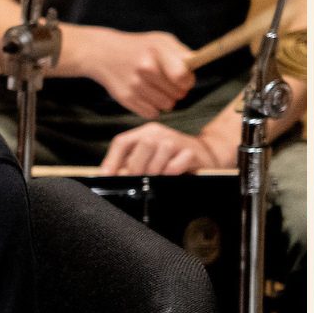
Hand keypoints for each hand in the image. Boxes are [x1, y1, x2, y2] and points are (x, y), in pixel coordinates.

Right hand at [84, 29, 194, 118]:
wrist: (104, 53)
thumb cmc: (140, 47)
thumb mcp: (160, 41)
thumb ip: (181, 53)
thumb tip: (197, 67)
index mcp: (157, 51)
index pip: (184, 77)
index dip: (187, 81)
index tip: (183, 79)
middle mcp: (146, 68)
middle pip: (177, 94)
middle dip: (177, 91)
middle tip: (168, 84)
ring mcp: (135, 84)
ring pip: (167, 106)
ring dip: (166, 100)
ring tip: (157, 89)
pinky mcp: (127, 99)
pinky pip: (152, 113)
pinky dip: (152, 107)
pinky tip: (146, 95)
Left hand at [99, 122, 221, 174]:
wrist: (206, 153)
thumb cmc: (172, 158)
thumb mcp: (150, 156)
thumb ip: (132, 163)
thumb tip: (111, 176)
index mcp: (146, 132)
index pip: (123, 141)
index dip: (112, 160)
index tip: (107, 177)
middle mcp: (160, 133)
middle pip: (142, 144)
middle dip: (136, 166)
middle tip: (136, 180)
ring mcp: (177, 141)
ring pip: (161, 150)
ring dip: (155, 170)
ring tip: (154, 179)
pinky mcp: (191, 152)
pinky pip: (178, 162)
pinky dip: (171, 171)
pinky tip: (170, 177)